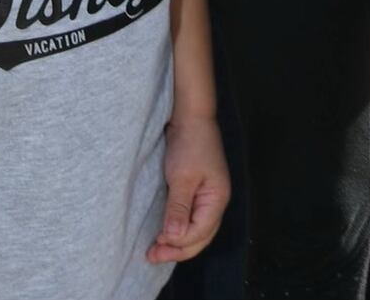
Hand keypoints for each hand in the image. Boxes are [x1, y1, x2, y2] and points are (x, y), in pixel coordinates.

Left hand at [147, 113, 229, 265]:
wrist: (190, 114)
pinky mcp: (198, 190)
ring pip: (196, 230)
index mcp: (217, 200)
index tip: (155, 246)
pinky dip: (178, 228)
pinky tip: (165, 233)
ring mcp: (208, 196)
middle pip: (200, 236)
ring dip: (177, 241)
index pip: (199, 233)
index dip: (178, 244)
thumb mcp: (182, 177)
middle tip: (152, 256)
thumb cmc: (189, 143)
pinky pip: (190, 217)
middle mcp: (216, 202)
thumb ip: (178, 208)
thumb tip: (174, 238)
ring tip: (156, 250)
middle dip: (177, 249)